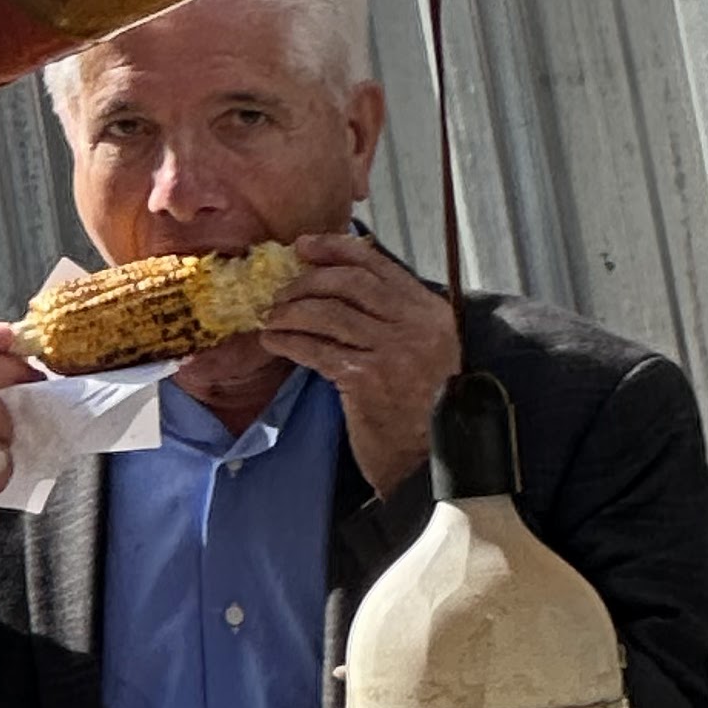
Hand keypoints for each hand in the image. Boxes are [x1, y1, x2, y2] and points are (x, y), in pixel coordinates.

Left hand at [255, 233, 460, 500]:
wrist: (434, 461)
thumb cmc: (425, 410)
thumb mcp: (424, 353)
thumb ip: (397, 319)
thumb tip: (345, 286)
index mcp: (430, 312)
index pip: (376, 264)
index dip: (334, 248)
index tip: (304, 246)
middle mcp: (414, 325)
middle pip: (348, 283)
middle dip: (307, 281)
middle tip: (282, 292)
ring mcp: (391, 351)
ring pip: (328, 312)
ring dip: (291, 311)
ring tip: (273, 318)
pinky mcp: (366, 379)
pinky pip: (316, 348)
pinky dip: (288, 341)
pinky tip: (274, 342)